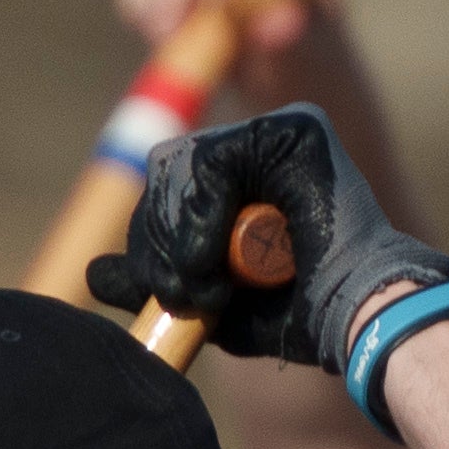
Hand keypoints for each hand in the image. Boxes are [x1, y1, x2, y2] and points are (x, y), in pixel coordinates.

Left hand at [91, 106, 448, 368]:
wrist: (355, 320)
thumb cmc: (296, 314)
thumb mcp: (209, 302)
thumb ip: (156, 283)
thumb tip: (93, 274)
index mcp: (235, 179)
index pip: (166, 186)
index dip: (151, 238)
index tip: (168, 293)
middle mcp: (255, 147)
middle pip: (168, 168)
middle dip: (159, 237)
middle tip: (184, 294)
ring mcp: (278, 130)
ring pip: (185, 161)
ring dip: (181, 231)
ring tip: (209, 283)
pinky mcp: (297, 128)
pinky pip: (216, 158)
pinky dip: (204, 210)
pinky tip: (219, 254)